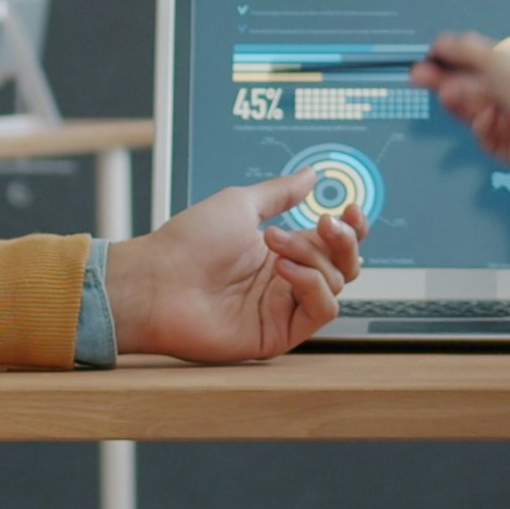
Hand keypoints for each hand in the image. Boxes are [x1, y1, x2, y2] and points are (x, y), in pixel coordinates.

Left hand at [105, 173, 364, 361]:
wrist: (158, 281)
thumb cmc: (187, 243)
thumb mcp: (240, 204)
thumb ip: (281, 192)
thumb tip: (311, 175)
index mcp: (281, 252)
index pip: (334, 244)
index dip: (351, 228)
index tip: (349, 208)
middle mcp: (287, 281)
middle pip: (345, 264)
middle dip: (342, 239)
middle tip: (323, 221)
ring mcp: (284, 309)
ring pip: (336, 284)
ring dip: (312, 256)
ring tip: (274, 243)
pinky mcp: (280, 334)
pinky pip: (321, 310)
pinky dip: (312, 284)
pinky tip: (283, 269)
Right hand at [415, 31, 509, 171]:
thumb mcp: (494, 57)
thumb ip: (464, 50)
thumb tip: (441, 43)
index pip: (484, 66)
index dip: (455, 63)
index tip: (432, 60)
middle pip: (474, 90)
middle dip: (447, 82)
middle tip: (420, 76)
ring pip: (475, 114)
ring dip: (463, 103)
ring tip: (452, 95)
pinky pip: (484, 136)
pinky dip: (484, 126)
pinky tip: (490, 118)